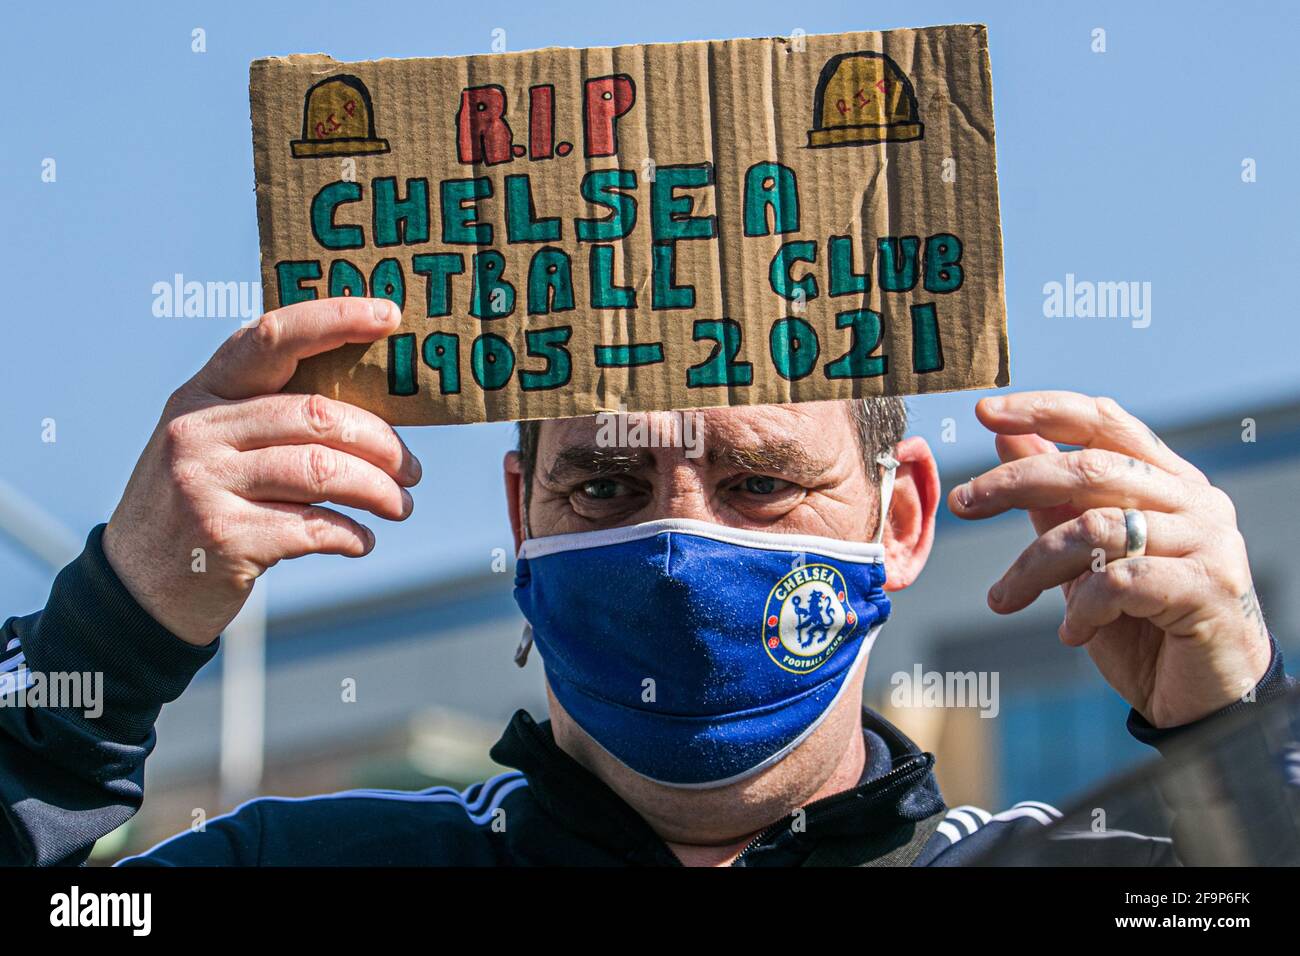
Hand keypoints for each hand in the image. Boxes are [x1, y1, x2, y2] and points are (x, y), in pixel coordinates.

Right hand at [102, 298, 420, 645]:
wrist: (138, 590)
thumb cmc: (199, 506)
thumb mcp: (212, 445)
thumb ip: (269, 417)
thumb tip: (376, 412)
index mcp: (201, 394)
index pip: (272, 338)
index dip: (334, 320)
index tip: (389, 315)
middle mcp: (198, 432)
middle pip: (316, 415)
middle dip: (382, 443)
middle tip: (412, 469)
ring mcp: (206, 484)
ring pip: (323, 470)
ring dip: (379, 491)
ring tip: (399, 506)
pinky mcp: (225, 538)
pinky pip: (315, 526)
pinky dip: (351, 534)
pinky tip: (361, 540)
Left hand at [948, 391, 1269, 728]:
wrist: (1203, 700)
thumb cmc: (1143, 625)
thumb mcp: (1085, 556)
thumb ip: (1053, 500)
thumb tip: (1008, 439)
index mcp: (1168, 480)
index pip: (1103, 422)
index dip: (1043, 411)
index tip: (984, 413)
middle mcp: (1194, 501)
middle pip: (1090, 468)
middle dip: (1015, 482)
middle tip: (963, 502)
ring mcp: (1208, 541)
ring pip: (1095, 528)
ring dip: (1034, 566)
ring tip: (1004, 598)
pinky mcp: (1208, 587)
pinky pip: (1120, 581)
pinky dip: (1082, 606)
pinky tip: (1071, 632)